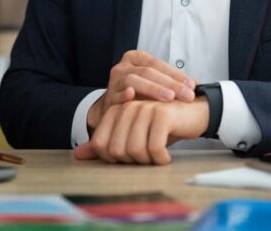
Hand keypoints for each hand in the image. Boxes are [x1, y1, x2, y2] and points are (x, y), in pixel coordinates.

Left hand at [74, 97, 208, 164]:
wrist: (193, 114)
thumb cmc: (161, 127)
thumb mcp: (132, 136)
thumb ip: (105, 144)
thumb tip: (77, 155)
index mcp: (115, 110)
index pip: (100, 145)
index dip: (114, 159)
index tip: (130, 159)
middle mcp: (126, 107)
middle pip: (116, 151)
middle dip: (132, 162)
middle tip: (147, 159)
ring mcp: (144, 109)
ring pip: (134, 150)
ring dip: (147, 162)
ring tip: (156, 157)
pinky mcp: (162, 114)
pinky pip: (153, 148)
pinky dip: (160, 159)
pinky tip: (166, 157)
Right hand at [87, 50, 196, 130]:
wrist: (113, 113)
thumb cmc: (139, 97)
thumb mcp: (156, 85)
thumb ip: (173, 83)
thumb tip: (200, 85)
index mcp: (136, 58)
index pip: (158, 64)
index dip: (176, 75)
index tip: (193, 87)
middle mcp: (123, 67)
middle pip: (148, 71)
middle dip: (170, 84)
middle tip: (187, 96)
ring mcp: (113, 81)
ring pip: (133, 80)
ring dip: (152, 89)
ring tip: (169, 98)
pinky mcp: (107, 97)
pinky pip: (115, 95)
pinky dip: (123, 95)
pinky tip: (131, 96)